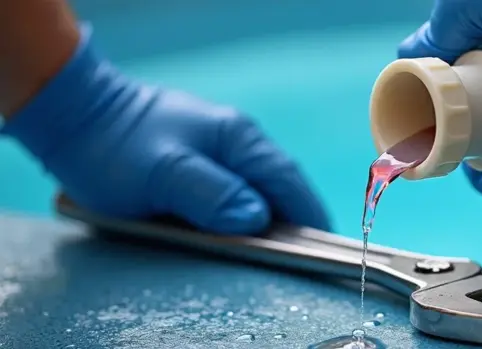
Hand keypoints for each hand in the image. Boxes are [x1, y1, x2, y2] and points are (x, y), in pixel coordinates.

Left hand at [1, 26, 330, 234]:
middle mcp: (238, 141)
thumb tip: (257, 219)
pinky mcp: (203, 161)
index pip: (288, 180)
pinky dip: (243, 213)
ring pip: (258, 189)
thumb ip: (213, 194)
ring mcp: (221, 149)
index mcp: (238, 138)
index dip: (308, 215)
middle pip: (279, 186)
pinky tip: (238, 232)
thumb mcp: (164, 174)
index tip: (323, 247)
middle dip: (292, 220)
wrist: (77, 116)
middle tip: (297, 257)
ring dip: (266, 218)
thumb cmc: (116, 146)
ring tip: (271, 251)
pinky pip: (236, 191)